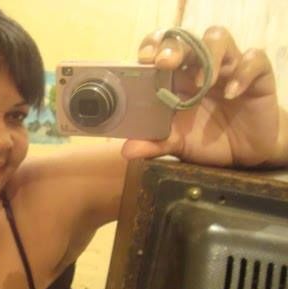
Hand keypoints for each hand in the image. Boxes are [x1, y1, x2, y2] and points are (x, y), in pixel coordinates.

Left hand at [122, 26, 285, 167]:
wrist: (243, 153)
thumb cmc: (204, 140)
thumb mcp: (177, 144)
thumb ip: (154, 144)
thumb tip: (127, 150)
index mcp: (176, 79)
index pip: (161, 49)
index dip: (153, 46)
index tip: (143, 58)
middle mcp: (200, 67)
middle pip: (186, 40)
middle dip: (174, 47)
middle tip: (164, 63)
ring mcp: (228, 68)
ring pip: (218, 38)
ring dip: (208, 54)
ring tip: (201, 83)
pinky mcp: (257, 76)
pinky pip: (254, 60)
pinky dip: (243, 73)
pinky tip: (233, 93)